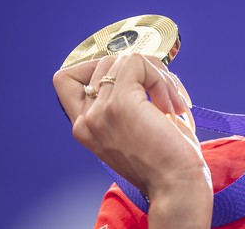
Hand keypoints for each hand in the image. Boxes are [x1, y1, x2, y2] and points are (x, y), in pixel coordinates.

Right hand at [53, 54, 211, 227]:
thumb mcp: (135, 127)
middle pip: (104, 62)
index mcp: (85, 127)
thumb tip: (140, 63)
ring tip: (172, 104)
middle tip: (166, 96)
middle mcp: (86, 120)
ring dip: (158, 75)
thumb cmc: (167, 159)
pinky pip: (138, 63)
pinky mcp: (119, 104)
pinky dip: (161, 77)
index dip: (99, 67)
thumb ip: (124, 100)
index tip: (133, 80)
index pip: (67, 79)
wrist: (176, 185)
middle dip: (143, 70)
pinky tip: (171, 105)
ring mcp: (99, 111)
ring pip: (124, 60)